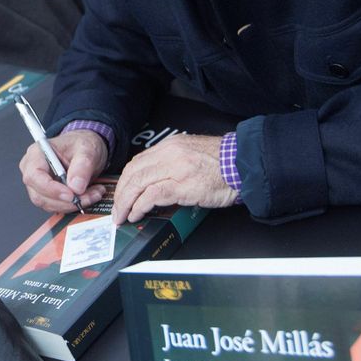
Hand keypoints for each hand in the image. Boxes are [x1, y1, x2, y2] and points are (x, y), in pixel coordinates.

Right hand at [19, 128, 109, 212]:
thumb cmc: (80, 144)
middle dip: (66, 200)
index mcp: (37, 154)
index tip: (71, 194)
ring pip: (49, 204)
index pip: (34, 176)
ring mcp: (38, 184)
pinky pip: (56, 206)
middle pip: (40, 195)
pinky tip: (87, 196)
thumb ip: (82, 166)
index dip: (51, 189)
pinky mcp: (47, 194)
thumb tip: (76, 187)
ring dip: (72, 204)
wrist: (85, 149)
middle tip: (89, 195)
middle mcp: (33, 170)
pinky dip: (73, 205)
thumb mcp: (87, 149)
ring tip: (93, 194)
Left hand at [111, 134, 238, 224]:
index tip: (122, 192)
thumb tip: (156, 181)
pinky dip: (140, 206)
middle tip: (117, 208)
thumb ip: (172, 163)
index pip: (138, 162)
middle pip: (133, 172)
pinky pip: (151, 195)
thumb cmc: (223, 164)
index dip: (126, 180)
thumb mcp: (192, 154)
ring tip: (122, 215)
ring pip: (138, 183)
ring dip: (126, 202)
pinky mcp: (182, 185)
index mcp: (170, 146)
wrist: (243, 164)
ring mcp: (175, 169)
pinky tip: (136, 214)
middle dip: (121, 192)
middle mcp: (169, 154)